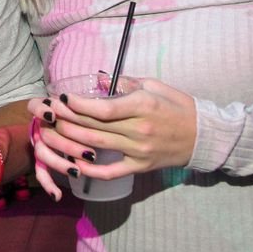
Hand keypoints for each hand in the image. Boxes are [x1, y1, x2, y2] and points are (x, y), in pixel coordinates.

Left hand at [28, 78, 196, 190]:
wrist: (203, 136)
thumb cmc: (178, 106)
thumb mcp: (155, 85)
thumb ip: (126, 82)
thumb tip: (100, 80)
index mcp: (142, 106)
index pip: (103, 108)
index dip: (78, 104)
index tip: (62, 98)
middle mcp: (138, 129)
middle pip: (95, 125)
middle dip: (68, 118)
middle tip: (49, 111)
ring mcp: (138, 151)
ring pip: (97, 145)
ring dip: (72, 138)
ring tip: (54, 130)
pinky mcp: (140, 167)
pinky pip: (111, 171)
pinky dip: (90, 169)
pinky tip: (73, 163)